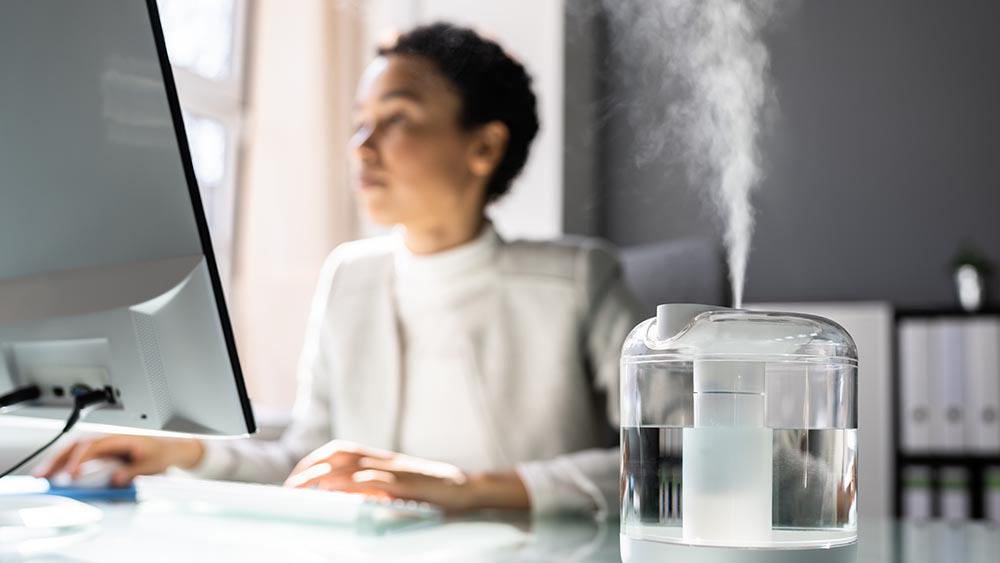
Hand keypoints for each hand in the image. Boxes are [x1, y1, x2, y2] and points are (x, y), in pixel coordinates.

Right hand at [33, 435, 203, 486]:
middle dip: (59, 458)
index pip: (95, 446)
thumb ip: (134, 472)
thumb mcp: (151, 465)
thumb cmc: (161, 454)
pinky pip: (79, 455)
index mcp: (121, 439)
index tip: (71, 473)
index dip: (81, 459)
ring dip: (57, 460)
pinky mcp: (101, 453)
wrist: (171, 449)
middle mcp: (109, 439)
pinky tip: (54, 474)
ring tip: (42, 475)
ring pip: (75, 448)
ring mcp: (104, 445)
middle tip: (43, 475)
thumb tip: (115, 480)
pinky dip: (64, 463)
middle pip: (78, 444)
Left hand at [284, 440, 529, 512]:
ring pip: (352, 464)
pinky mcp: (406, 483)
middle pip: (339, 454)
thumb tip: (341, 496)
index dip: (314, 460)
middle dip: (310, 468)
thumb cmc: (431, 491)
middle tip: (288, 487)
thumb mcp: (398, 486)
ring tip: (301, 487)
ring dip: (322, 474)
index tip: (294, 477)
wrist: (466, 488)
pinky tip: (335, 489)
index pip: (340, 450)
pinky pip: (376, 479)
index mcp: (381, 459)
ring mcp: (395, 470)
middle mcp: (385, 459)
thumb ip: (374, 487)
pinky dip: (352, 482)